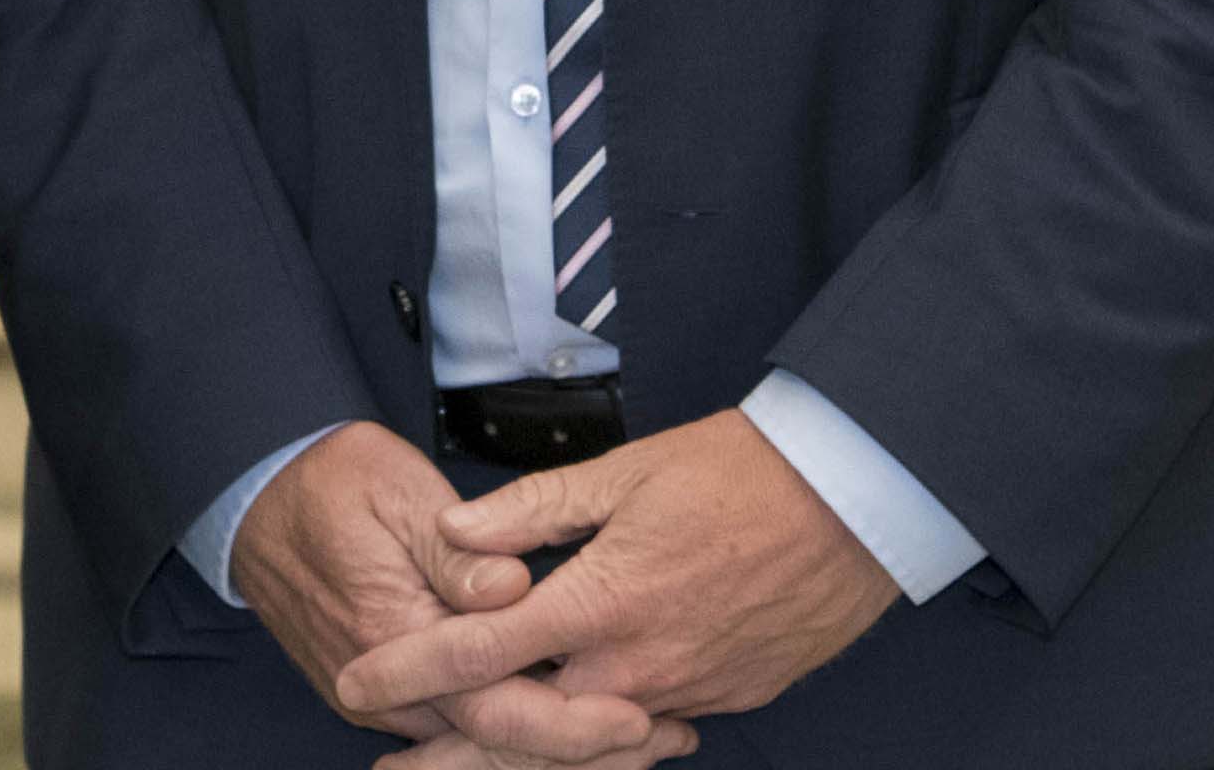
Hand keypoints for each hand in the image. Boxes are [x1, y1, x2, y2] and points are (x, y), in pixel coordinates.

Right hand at [233, 424, 685, 763]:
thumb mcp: (395, 493)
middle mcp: (389, 688)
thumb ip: (457, 551)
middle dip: (589, 750)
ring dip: (567, 749)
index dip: (574, 722)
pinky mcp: (398, 698)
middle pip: (502, 746)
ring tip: (650, 735)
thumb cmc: (330, 485)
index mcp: (393, 635)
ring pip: (489, 748)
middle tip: (670, 732)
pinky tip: (589, 727)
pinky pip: (472, 733)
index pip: (496, 708)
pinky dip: (531, 736)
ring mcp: (391, 700)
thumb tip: (514, 587)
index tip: (640, 715)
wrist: (258, 502)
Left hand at [336, 411, 900, 725]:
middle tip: (399, 764)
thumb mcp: (624, 472)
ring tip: (466, 757)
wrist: (853, 502)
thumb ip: (531, 511)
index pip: (480, 652)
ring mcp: (684, 694)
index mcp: (601, 603)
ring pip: (585, 743)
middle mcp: (638, 665)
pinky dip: (601, 735)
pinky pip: (646, 731)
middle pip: (523, 732)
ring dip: (527, 750)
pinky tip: (574, 727)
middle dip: (453, 754)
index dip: (409, 671)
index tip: (360, 681)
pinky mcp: (725, 701)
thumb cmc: (745, 474)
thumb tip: (456, 533)